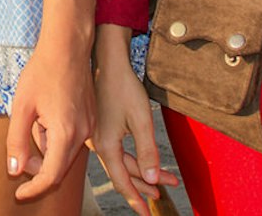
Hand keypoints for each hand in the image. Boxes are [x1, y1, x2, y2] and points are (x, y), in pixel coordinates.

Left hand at [6, 33, 92, 200]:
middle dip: (37, 168)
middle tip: (19, 155)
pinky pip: (72, 140)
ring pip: (65, 153)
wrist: (67, 47)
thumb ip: (16, 140)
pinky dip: (56, 139)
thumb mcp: (21, 106)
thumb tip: (14, 170)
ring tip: (33, 122)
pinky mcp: (91, 119)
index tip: (20, 194)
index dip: (34, 189)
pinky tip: (45, 117)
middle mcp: (82, 133)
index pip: (51, 175)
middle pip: (59, 167)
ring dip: (46, 150)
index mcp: (65, 133)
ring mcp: (89, 126)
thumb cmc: (42, 72)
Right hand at [91, 26, 178, 215]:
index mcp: (106, 145)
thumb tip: (153, 179)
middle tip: (161, 195)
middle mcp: (97, 144)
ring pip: (121, 162)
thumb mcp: (141, 120)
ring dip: (143, 171)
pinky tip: (144, 160)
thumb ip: (148, 151)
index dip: (136, 199)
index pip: (123, 181)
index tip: (147, 213)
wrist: (107, 61)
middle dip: (145, 185)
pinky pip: (117, 151)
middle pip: (123, 173)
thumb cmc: (123, 86)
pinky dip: (133, 159)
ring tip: (164, 180)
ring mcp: (97, 136)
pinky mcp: (99, 128)